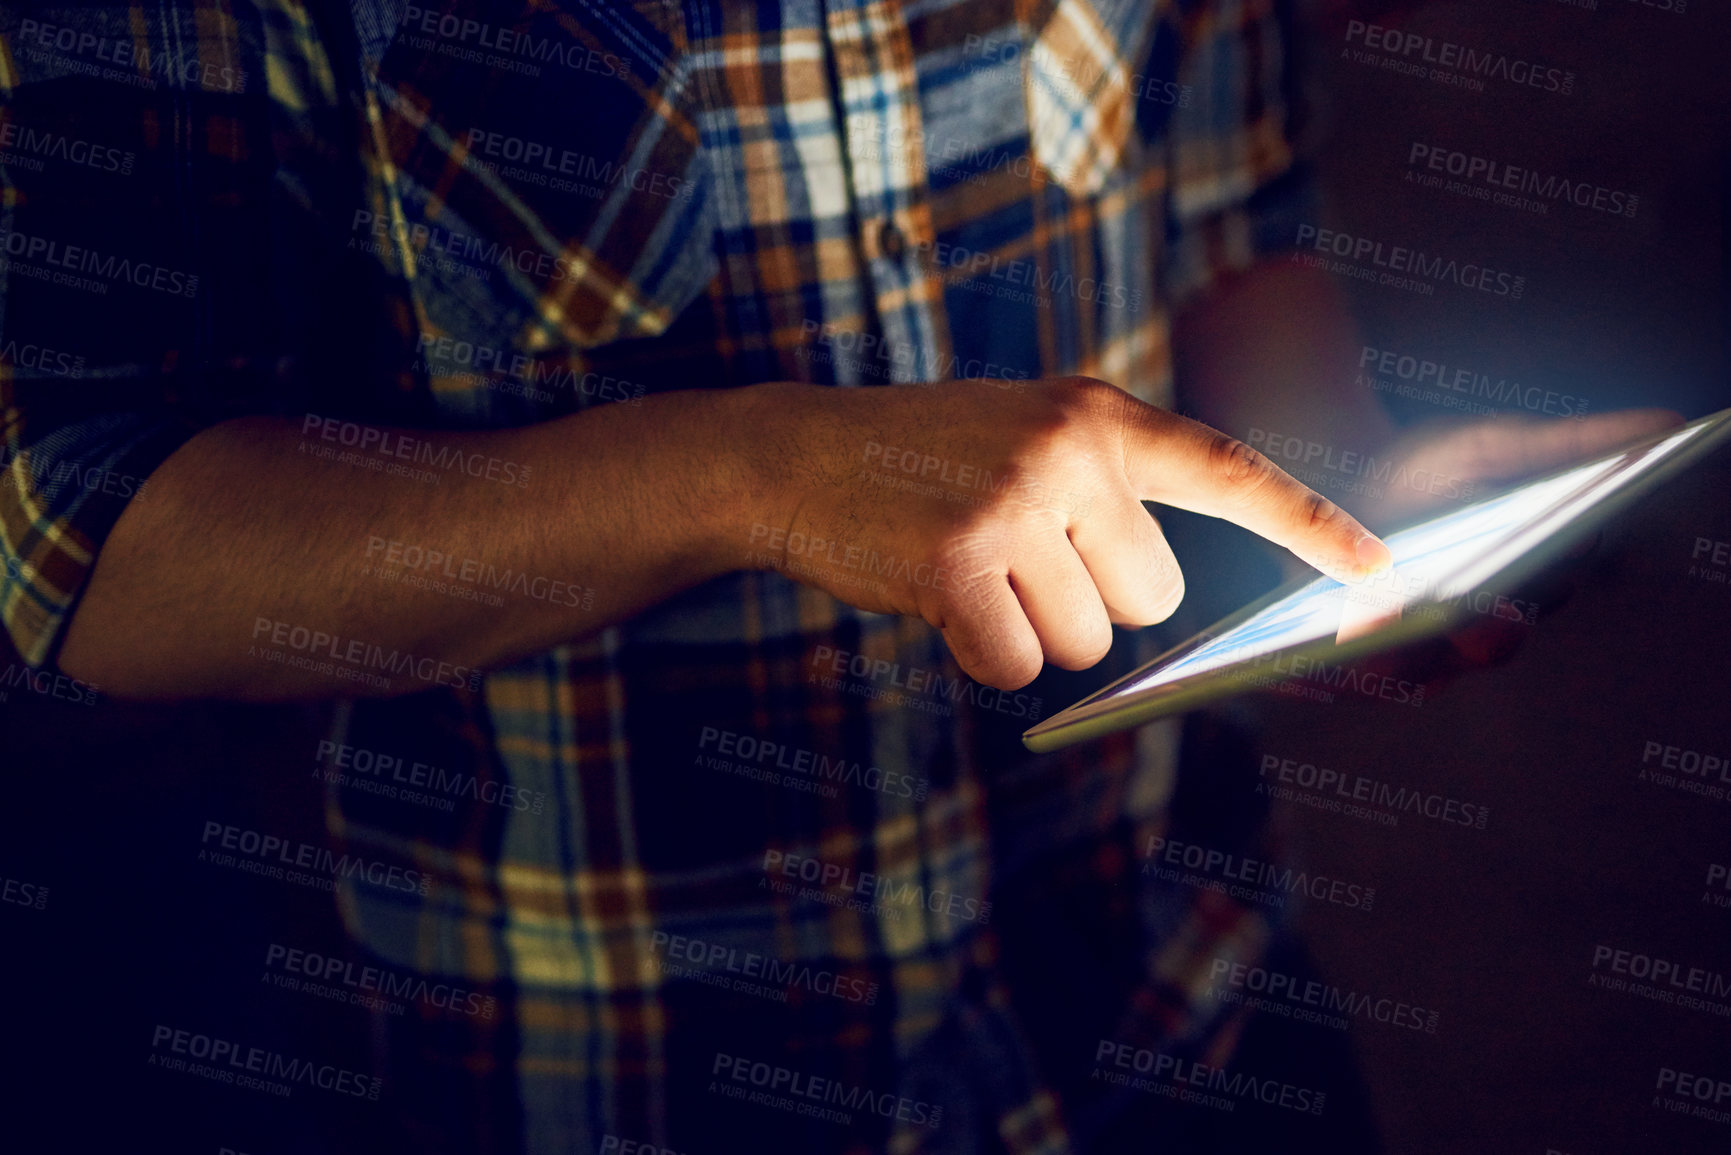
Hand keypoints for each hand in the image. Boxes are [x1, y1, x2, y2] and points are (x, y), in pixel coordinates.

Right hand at [740, 376, 1392, 689]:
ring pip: (1083, 642)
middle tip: (1012, 556)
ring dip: (1027, 628)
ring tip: (965, 565)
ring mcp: (1013, 504)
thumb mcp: (1024, 439)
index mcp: (1099, 415)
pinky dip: (977, 655)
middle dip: (1090, 602)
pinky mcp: (957, 563)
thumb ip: (1102, 493)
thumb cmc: (920, 463)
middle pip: (1150, 599)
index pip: (1231, 473)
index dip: (1310, 528)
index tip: (1384, 572)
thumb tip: (1160, 608)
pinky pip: (1014, 668)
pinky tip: (932, 600)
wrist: (795, 455)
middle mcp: (1070, 451)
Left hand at [1323, 406, 1682, 693]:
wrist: (1342, 482)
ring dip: (1371, 670)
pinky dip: (1306, 681)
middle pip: (1462, 657)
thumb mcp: (1498, 450)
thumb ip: (1573, 447)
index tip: (1495, 594)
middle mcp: (1467, 641)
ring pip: (1395, 680)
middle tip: (1413, 628)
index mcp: (1520, 593)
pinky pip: (1325, 687)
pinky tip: (1285, 669)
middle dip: (1440, 645)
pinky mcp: (1341, 670)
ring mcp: (1405, 660)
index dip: (1514, 605)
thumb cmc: (1431, 472)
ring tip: (1345, 648)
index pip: (1530, 606)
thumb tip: (1667, 425)